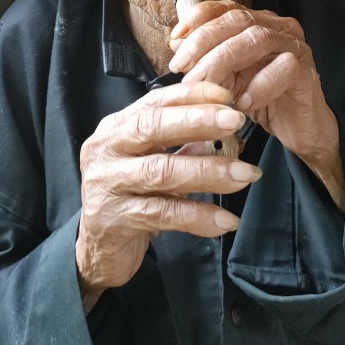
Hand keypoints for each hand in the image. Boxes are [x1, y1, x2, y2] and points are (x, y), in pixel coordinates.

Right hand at [75, 80, 261, 308]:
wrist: (99, 249)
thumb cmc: (131, 196)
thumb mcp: (155, 164)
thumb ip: (184, 146)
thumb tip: (228, 131)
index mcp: (116, 128)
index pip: (155, 102)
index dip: (191, 96)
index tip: (226, 97)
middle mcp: (106, 149)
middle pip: (153, 128)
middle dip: (198, 122)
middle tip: (235, 121)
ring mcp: (106, 184)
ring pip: (162, 172)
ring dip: (210, 172)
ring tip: (245, 174)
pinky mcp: (113, 219)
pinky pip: (164, 214)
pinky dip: (199, 216)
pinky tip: (227, 219)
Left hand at [167, 2, 344, 211]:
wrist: (298, 130)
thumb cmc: (260, 99)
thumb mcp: (225, 78)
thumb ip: (204, 60)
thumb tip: (175, 43)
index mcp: (257, 22)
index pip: (226, 8)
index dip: (198, 18)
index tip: (175, 38)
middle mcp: (277, 27)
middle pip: (238, 20)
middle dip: (204, 42)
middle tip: (180, 68)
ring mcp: (294, 46)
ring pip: (257, 39)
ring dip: (224, 61)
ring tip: (203, 85)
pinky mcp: (307, 70)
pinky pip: (284, 68)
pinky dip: (259, 85)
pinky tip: (242, 103)